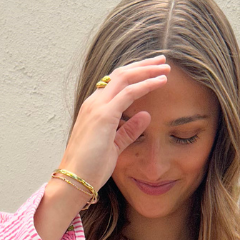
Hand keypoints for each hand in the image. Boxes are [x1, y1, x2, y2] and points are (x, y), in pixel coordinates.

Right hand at [57, 55, 169, 193]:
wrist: (74, 180)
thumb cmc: (90, 168)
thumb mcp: (113, 147)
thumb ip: (128, 131)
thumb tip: (145, 116)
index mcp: (93, 109)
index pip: (114, 83)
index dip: (134, 74)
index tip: (151, 70)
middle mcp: (93, 103)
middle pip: (120, 74)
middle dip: (142, 65)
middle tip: (161, 59)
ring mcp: (97, 107)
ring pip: (125, 77)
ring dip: (147, 69)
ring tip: (165, 66)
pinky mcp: (104, 115)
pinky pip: (129, 92)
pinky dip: (146, 84)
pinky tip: (161, 81)